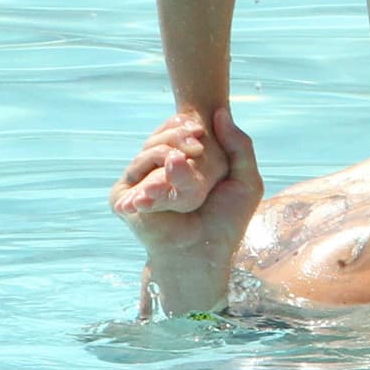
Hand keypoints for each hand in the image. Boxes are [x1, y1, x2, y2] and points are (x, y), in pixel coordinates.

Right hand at [111, 109, 262, 312]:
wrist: (204, 257)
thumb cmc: (225, 223)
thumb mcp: (245, 181)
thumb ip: (240, 145)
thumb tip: (219, 112)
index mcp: (179, 162)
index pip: (174, 129)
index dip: (183, 124)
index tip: (200, 127)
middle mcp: (156, 170)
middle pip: (160, 137)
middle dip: (177, 137)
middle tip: (196, 145)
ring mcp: (138, 183)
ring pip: (148, 154)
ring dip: (166, 155)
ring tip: (179, 163)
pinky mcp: (124, 200)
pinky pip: (135, 180)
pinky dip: (149, 182)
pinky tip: (155, 187)